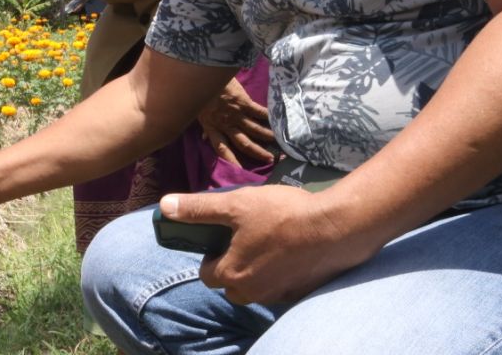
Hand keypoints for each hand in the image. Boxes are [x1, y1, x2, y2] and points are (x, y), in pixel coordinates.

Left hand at [160, 185, 372, 305]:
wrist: (337, 228)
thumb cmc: (282, 214)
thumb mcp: (235, 204)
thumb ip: (198, 209)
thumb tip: (164, 207)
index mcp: (230, 274)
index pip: (206, 272)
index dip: (211, 251)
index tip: (225, 233)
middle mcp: (251, 294)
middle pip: (230, 283)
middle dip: (233, 263)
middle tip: (248, 235)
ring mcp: (277, 297)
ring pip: (254, 286)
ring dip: (256, 269)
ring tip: (270, 240)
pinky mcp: (299, 295)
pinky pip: (278, 287)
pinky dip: (278, 272)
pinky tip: (290, 249)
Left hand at [198, 78, 274, 164]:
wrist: (202, 76)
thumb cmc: (196, 92)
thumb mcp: (196, 112)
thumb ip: (204, 127)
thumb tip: (204, 139)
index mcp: (212, 128)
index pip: (222, 149)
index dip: (231, 161)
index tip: (240, 171)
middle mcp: (226, 124)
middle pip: (243, 143)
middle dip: (257, 152)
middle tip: (269, 159)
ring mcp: (236, 114)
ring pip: (254, 129)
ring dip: (266, 136)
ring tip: (277, 142)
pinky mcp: (244, 102)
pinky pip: (258, 112)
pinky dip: (268, 117)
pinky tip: (277, 121)